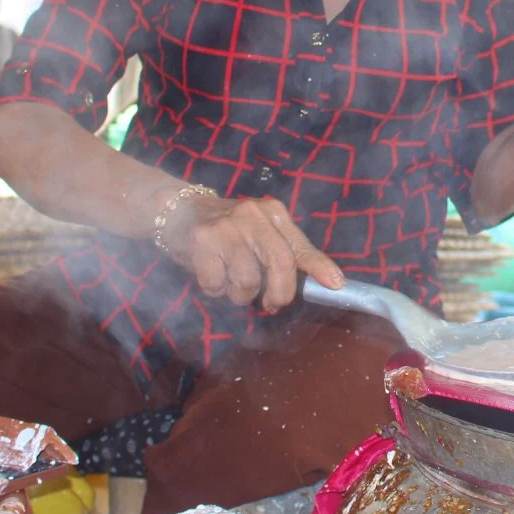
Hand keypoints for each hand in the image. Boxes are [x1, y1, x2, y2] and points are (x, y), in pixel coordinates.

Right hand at [161, 193, 342, 311]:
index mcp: (273, 213)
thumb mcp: (261, 232)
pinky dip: (215, 289)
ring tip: (231, 282)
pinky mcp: (202, 241)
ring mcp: (227, 227)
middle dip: (280, 293)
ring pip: (248, 281)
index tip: (336, 284)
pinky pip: (217, 284)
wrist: (177, 210)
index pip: (300, 245)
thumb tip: (323, 282)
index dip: (320, 267)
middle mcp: (253, 215)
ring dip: (241, 294)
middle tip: (271, 303)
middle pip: (281, 263)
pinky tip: (211, 273)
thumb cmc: (227, 229)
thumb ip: (286, 253)